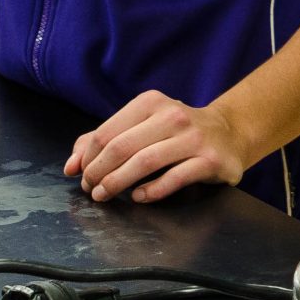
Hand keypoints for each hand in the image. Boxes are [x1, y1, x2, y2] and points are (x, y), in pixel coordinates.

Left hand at [65, 89, 252, 204]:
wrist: (229, 133)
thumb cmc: (176, 132)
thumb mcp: (142, 126)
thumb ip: (104, 141)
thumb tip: (70, 166)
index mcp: (151, 102)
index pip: (108, 132)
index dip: (88, 157)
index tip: (81, 175)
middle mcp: (173, 115)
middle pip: (122, 147)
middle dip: (99, 172)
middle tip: (90, 190)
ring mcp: (194, 137)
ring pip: (145, 162)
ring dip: (118, 182)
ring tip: (104, 196)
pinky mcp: (210, 160)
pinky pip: (175, 178)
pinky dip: (151, 190)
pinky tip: (138, 197)